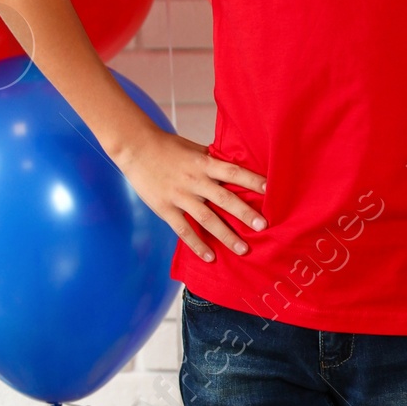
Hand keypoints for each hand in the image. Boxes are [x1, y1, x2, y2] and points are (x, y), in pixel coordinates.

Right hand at [115, 126, 265, 259]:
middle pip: (224, 198)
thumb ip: (214, 160)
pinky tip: (210, 257)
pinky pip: (183, 230)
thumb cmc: (169, 147)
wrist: (135, 147)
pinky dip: (197, 245)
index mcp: (204, 162)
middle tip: (263, 227)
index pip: (233, 171)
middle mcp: (194, 180)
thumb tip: (239, 166)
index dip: (252, 180)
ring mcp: (179, 195)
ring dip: (226, 235)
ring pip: (206, 218)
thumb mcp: (195, 149)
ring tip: (243, 249)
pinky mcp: (165, 208)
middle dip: (245, 213)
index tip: (271, 190)